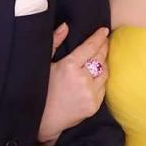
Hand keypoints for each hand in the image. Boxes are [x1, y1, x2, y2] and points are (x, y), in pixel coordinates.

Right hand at [37, 23, 109, 143]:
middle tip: (104, 40)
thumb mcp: (44, 63)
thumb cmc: (41, 89)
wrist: (44, 120)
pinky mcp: (94, 105)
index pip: (90, 47)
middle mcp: (82, 79)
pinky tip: (97, 75)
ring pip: (105, 72)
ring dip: (103, 63)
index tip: (104, 31)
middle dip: (103, 47)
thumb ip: (55, 42)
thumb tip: (65, 26)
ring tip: (101, 57)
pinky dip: (101, 79)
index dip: (98, 37)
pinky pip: (103, 87)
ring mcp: (90, 93)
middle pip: (100, 58)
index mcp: (69, 66)